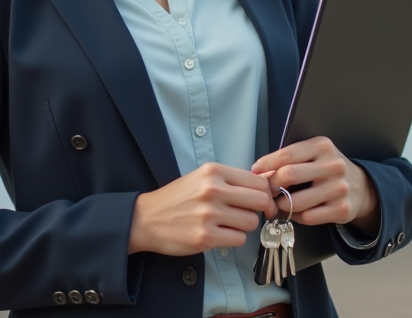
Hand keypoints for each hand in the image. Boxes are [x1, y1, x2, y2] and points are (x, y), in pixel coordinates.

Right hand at [128, 162, 275, 255]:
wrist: (146, 219)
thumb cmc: (177, 198)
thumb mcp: (202, 178)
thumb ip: (231, 180)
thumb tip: (265, 186)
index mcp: (213, 171)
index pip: (257, 181)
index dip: (266, 192)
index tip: (264, 201)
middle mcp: (212, 190)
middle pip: (260, 200)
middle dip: (261, 210)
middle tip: (252, 214)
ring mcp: (209, 214)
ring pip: (251, 222)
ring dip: (244, 226)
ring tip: (229, 223)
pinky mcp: (205, 237)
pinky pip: (239, 239)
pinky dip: (234, 238)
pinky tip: (220, 234)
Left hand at [251, 137, 379, 234]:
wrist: (360, 187)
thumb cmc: (327, 169)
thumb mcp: (313, 154)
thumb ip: (290, 160)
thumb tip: (260, 173)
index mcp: (322, 146)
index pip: (287, 154)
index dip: (266, 164)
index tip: (255, 171)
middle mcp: (333, 165)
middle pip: (289, 175)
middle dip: (272, 185)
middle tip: (266, 191)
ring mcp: (339, 188)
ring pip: (297, 201)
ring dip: (282, 205)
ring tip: (279, 203)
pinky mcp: (342, 209)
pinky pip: (308, 217)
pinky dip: (297, 216)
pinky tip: (297, 211)